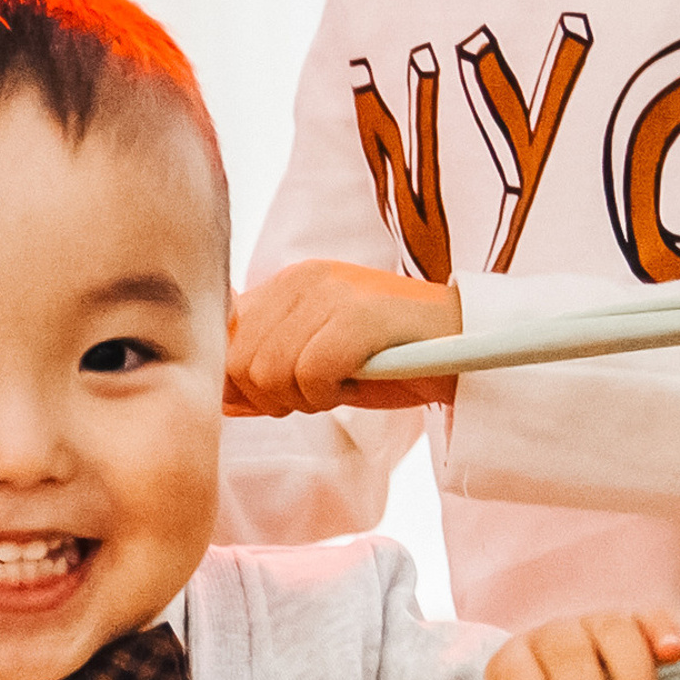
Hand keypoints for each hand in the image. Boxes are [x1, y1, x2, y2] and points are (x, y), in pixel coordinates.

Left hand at [225, 261, 460, 415]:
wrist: (463, 345)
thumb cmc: (388, 359)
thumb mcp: (313, 361)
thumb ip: (264, 371)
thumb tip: (217, 399)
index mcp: (285, 285)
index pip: (223, 337)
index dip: (237, 382)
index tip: (274, 396)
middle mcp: (301, 280)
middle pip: (240, 363)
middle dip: (273, 397)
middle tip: (318, 394)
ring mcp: (330, 294)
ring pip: (271, 372)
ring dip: (304, 398)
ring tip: (339, 385)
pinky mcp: (358, 316)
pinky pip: (311, 375)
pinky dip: (330, 395)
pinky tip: (355, 384)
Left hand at [480, 609, 679, 679]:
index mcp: (510, 669)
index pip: (514, 673)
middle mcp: (551, 639)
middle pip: (566, 651)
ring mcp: (597, 629)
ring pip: (614, 631)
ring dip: (632, 678)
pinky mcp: (641, 630)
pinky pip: (655, 618)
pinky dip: (665, 630)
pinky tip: (674, 653)